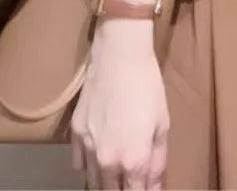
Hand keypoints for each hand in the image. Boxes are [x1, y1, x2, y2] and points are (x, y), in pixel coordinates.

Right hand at [70, 20, 168, 189]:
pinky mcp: (74, 134)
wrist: (120, 58)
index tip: (146, 188)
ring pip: (93, 181)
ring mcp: (86, 149)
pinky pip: (78, 163)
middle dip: (122, 190)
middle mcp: (106, 162)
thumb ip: (157, 163)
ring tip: (115, 175)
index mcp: (133, 162)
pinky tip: (97, 158)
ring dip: (105, 182)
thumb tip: (154, 188)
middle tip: (131, 180)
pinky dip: (87, 166)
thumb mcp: (162, 126)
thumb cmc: (148, 89)